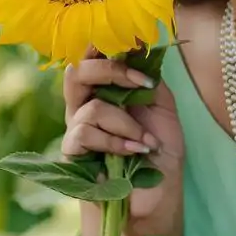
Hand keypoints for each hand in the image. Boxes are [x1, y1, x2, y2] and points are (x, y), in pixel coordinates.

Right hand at [62, 50, 184, 235]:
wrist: (155, 195)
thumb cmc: (159, 151)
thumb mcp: (162, 108)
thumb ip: (148, 77)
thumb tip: (139, 45)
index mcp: (106, 89)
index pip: (94, 56)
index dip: (105, 43)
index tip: (135, 40)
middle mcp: (86, 104)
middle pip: (78, 70)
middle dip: (112, 71)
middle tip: (142, 83)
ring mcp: (77, 128)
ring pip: (90, 107)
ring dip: (126, 123)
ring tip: (146, 142)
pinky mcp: (73, 153)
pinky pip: (85, 134)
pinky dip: (115, 141)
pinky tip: (135, 151)